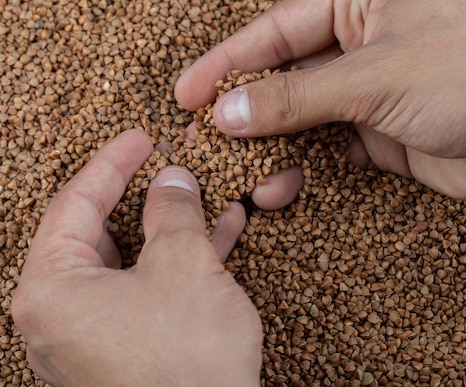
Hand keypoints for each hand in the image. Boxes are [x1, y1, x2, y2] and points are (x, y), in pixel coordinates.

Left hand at [12, 130, 271, 386]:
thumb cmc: (189, 360)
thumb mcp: (183, 263)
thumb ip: (171, 210)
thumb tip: (171, 180)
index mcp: (48, 290)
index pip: (73, 205)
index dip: (111, 163)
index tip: (139, 138)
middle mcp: (53, 320)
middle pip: (93, 236)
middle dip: (136, 198)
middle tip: (163, 167)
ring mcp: (82, 343)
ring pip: (121, 267)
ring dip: (160, 233)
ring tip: (194, 199)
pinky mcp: (114, 358)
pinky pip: (136, 296)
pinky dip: (167, 269)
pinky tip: (210, 241)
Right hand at [175, 0, 465, 200]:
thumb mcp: (375, 76)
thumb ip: (296, 96)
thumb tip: (230, 112)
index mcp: (361, 2)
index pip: (275, 31)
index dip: (226, 63)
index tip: (185, 94)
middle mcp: (362, 42)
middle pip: (282, 77)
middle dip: (244, 114)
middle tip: (205, 146)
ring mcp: (372, 89)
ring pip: (302, 117)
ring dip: (273, 150)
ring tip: (251, 180)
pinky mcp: (384, 132)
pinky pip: (328, 147)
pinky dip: (306, 167)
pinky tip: (287, 184)